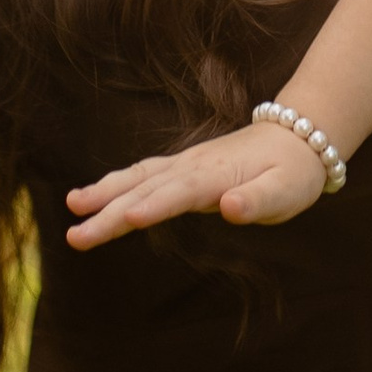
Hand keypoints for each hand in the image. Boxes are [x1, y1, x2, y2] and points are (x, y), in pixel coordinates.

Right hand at [64, 120, 328, 248]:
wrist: (300, 136)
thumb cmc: (294, 172)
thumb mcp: (287, 191)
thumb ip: (257, 200)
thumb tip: (229, 207)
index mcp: (216, 176)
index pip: (177, 195)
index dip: (151, 208)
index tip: (122, 221)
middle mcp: (194, 167)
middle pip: (145, 189)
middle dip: (108, 212)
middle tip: (74, 235)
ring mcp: (186, 164)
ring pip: (137, 178)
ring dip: (104, 192)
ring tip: (71, 206)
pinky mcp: (183, 168)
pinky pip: (143, 174)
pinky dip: (116, 183)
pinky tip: (93, 196)